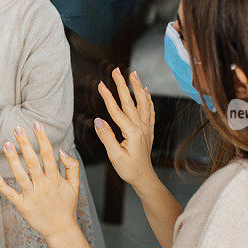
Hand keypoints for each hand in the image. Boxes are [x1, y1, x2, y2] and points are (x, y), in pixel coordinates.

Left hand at [0, 123, 80, 242]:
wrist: (61, 229)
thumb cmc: (67, 205)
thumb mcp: (75, 185)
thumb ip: (71, 166)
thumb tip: (61, 150)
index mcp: (55, 178)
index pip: (48, 154)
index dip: (42, 138)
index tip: (36, 124)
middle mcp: (43, 185)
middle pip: (32, 161)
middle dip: (25, 143)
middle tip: (17, 128)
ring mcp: (31, 195)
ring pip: (20, 174)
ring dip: (12, 159)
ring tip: (6, 144)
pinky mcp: (23, 206)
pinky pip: (10, 194)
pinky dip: (1, 186)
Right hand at [95, 68, 156, 188]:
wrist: (144, 178)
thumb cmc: (129, 169)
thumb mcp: (115, 156)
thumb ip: (107, 137)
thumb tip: (98, 120)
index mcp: (132, 132)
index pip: (116, 110)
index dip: (107, 96)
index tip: (100, 84)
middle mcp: (141, 127)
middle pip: (129, 101)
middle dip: (122, 84)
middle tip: (116, 70)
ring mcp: (146, 127)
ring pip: (142, 102)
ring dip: (137, 87)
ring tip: (133, 73)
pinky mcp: (148, 130)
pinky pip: (149, 110)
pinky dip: (148, 99)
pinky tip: (146, 91)